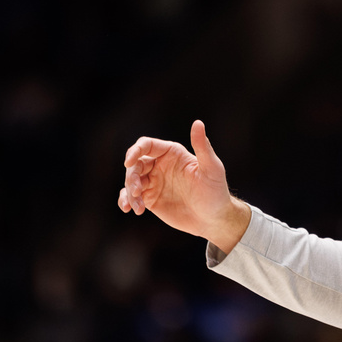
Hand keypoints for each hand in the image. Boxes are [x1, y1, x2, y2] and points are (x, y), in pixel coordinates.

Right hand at [118, 120, 250, 252]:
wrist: (213, 218)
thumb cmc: (216, 190)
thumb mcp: (211, 168)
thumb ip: (202, 146)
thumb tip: (198, 123)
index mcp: (172, 153)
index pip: (147, 145)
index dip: (135, 151)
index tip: (129, 162)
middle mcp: (160, 165)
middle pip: (135, 164)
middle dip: (131, 176)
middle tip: (137, 191)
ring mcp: (154, 181)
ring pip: (131, 180)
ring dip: (129, 192)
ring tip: (137, 207)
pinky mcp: (150, 198)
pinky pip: (131, 196)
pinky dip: (126, 200)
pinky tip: (129, 209)